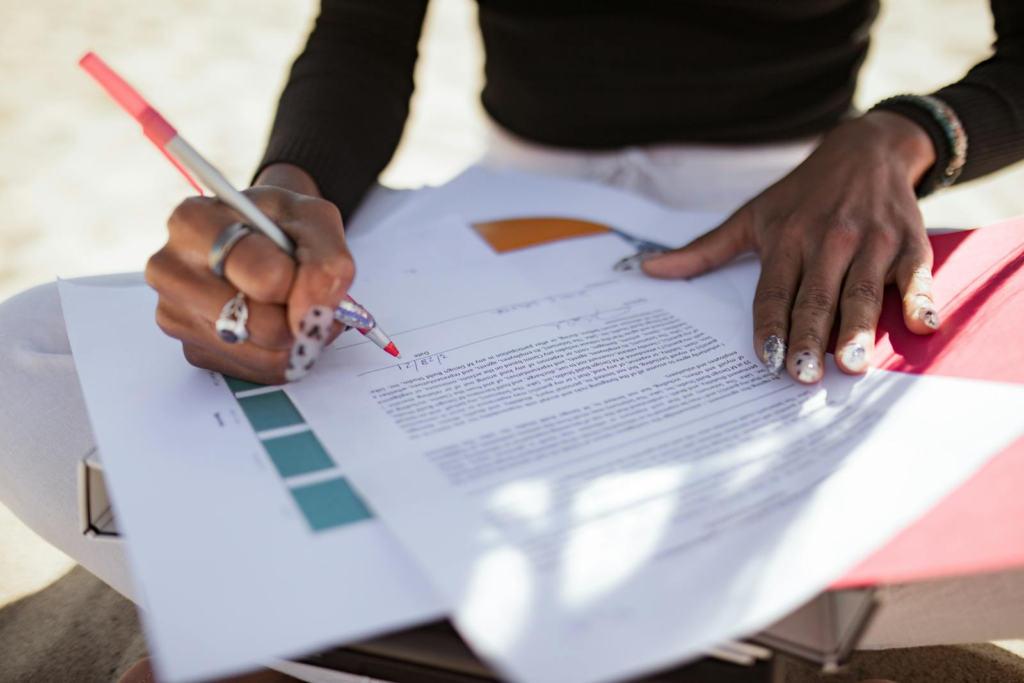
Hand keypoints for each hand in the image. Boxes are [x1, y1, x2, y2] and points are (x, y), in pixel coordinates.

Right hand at [145, 164, 352, 384]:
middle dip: (301, 315)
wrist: (255, 235)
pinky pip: (259, 370)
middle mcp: (172, 269)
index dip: (306, 283)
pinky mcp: (192, 349)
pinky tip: (278, 324)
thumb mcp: (314, 219)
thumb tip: (310, 315)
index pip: (269, 279)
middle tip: (305, 294)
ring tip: (296, 306)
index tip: (312, 273)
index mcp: (195, 222)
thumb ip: (326, 262)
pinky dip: (283, 354)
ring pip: (265, 354)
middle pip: (264, 325)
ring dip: (297, 338)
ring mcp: (176, 314)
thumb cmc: (278, 224)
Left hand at [642, 112, 939, 383]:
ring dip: (857, 328)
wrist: (867, 148)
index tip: (766, 360)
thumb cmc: (802, 195)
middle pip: (816, 298)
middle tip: (804, 375)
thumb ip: (704, 250)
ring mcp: (870, 242)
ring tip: (851, 364)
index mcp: (786, 240)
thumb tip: (647, 269)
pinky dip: (920, 298)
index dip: (770, 327)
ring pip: (862, 291)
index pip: (773, 292)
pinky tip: (921, 324)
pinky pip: (914, 274)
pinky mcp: (909, 242)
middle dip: (809, 337)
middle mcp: (827, 240)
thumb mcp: (751, 216)